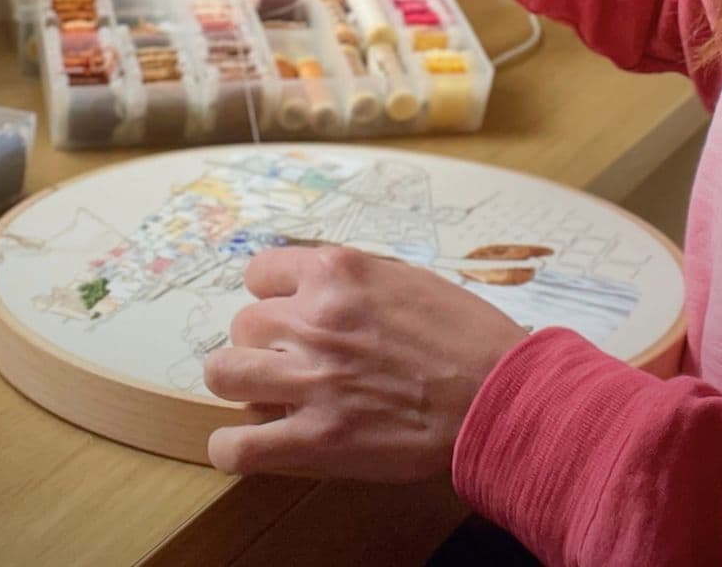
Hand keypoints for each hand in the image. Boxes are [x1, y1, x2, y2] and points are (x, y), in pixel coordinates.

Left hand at [202, 244, 526, 480]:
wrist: (498, 393)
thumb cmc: (465, 334)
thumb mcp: (405, 279)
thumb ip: (352, 283)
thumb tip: (316, 292)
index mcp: (337, 272)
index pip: (259, 272)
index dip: (270, 296)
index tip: (285, 312)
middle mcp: (314, 318)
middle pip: (244, 324)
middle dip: (262, 343)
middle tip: (289, 360)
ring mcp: (311, 379)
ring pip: (223, 373)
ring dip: (240, 384)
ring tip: (263, 395)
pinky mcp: (316, 438)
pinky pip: (238, 445)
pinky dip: (232, 447)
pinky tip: (246, 445)